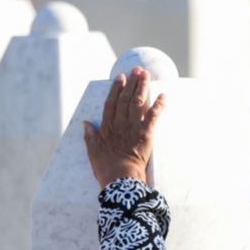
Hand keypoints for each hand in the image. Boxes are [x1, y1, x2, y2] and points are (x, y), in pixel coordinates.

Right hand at [83, 66, 165, 188]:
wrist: (120, 179)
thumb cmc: (106, 169)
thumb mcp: (93, 152)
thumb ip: (89, 136)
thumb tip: (85, 123)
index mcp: (107, 127)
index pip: (111, 103)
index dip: (116, 89)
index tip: (120, 77)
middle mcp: (120, 124)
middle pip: (125, 99)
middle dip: (131, 83)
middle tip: (136, 70)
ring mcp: (133, 128)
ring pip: (138, 103)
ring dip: (143, 88)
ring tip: (146, 75)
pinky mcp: (145, 135)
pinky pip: (153, 117)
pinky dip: (158, 106)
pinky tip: (163, 96)